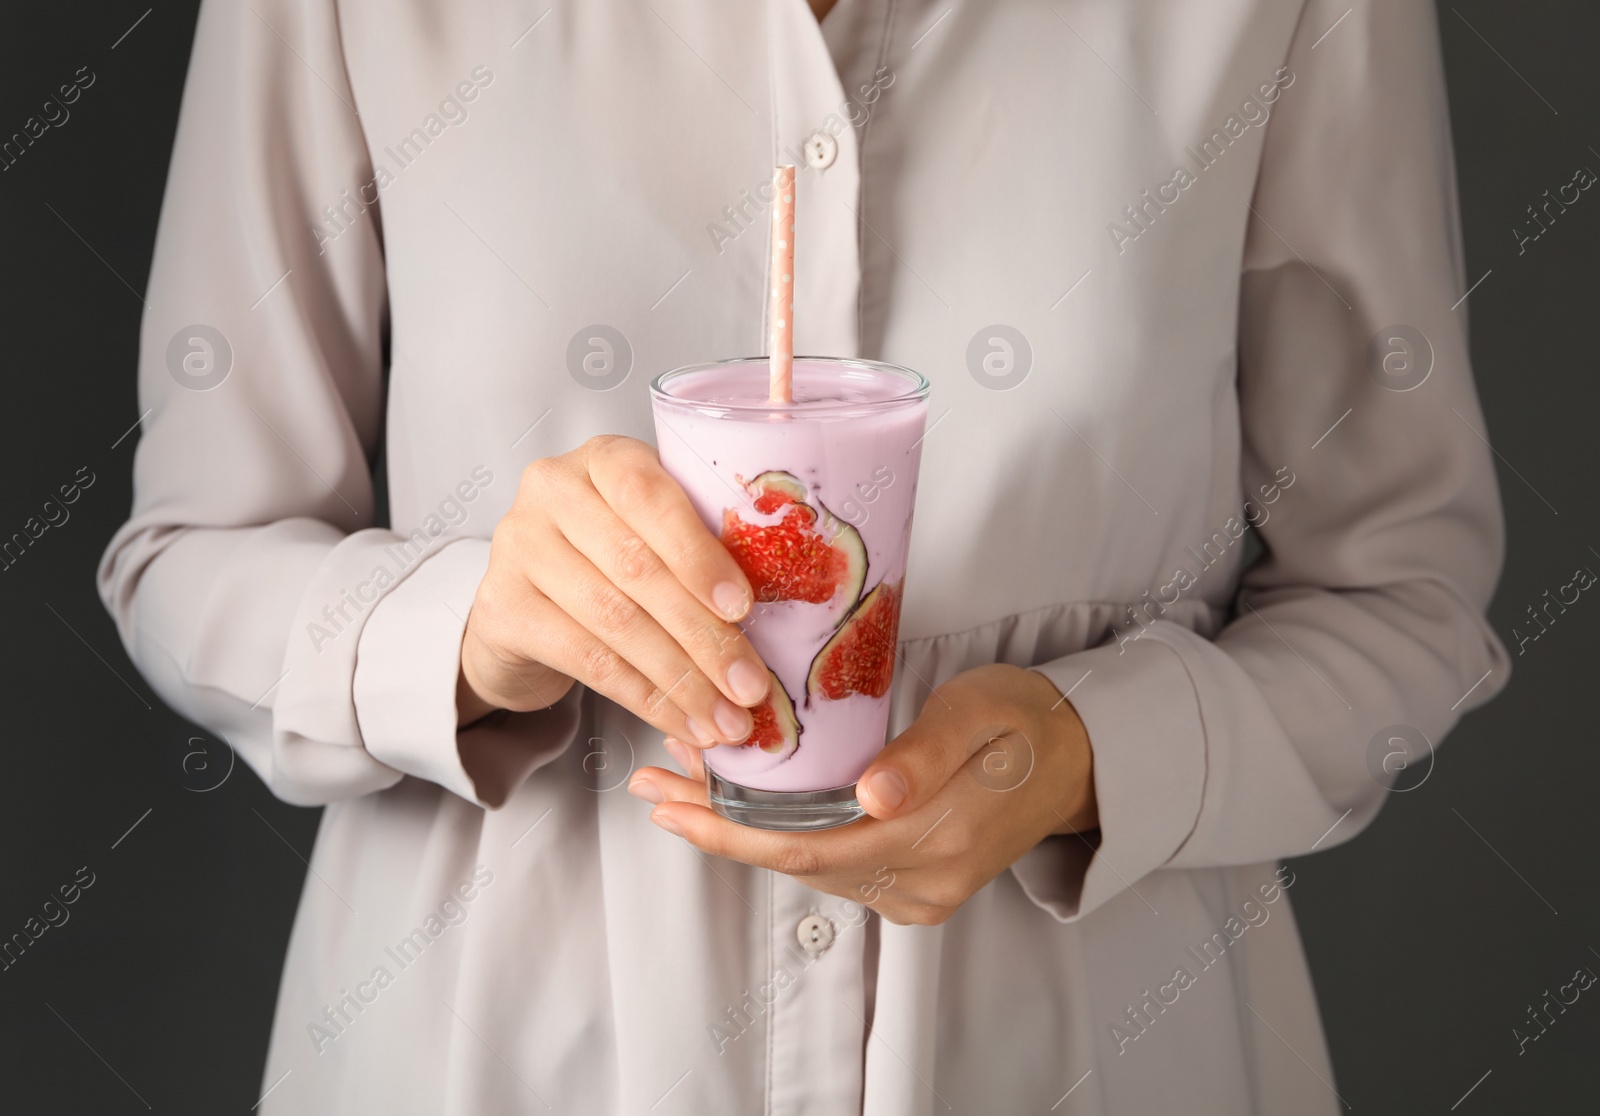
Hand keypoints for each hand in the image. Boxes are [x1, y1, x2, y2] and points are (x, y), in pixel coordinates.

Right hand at [458, 435, 772, 744]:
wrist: (526, 601)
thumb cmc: (609, 557)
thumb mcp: (655, 533)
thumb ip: (703, 548)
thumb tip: (783, 608)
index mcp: (605, 457)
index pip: (650, 496)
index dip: (698, 555)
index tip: (743, 607)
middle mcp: (553, 489)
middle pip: (637, 569)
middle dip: (704, 636)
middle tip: (750, 685)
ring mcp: (519, 546)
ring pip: (614, 622)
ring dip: (681, 679)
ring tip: (727, 718)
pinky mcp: (502, 607)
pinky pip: (587, 660)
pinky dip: (644, 698)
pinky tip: (681, 721)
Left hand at [627, 663, 1097, 924]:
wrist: (1078, 759)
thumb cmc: (1026, 721)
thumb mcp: (982, 712)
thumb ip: (927, 753)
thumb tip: (871, 796)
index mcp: (939, 841)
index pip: (810, 849)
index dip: (733, 831)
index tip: (672, 801)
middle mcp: (922, 884)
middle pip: (796, 862)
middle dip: (719, 825)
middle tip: (654, 779)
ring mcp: (917, 892)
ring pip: (807, 865)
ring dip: (742, 828)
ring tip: (683, 778)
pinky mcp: (912, 885)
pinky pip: (830, 863)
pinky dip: (779, 831)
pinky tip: (744, 799)